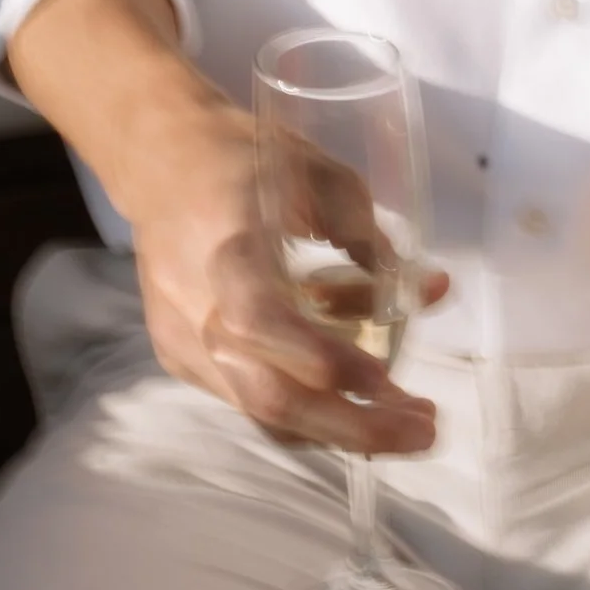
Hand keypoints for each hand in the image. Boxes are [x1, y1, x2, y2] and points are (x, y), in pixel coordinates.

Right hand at [128, 103, 440, 458]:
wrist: (158, 160)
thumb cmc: (246, 157)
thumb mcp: (318, 175)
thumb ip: (369, 236)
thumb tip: (431, 289)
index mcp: (225, 247)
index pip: (265, 323)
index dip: (330, 362)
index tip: (392, 381)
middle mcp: (195, 305)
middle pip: (270, 397)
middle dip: (353, 427)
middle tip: (422, 431)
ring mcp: (181, 339)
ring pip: (263, 411)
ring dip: (338, 427)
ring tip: (401, 422)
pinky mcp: (178, 356)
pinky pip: (247, 398)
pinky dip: (303, 405)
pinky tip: (343, 389)